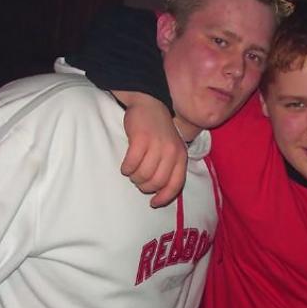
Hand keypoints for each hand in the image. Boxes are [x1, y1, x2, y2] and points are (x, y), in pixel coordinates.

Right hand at [117, 91, 186, 207]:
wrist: (149, 104)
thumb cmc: (159, 132)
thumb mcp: (172, 149)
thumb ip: (170, 168)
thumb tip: (161, 193)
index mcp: (181, 156)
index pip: (175, 184)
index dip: (164, 197)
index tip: (154, 203)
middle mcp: (171, 152)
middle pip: (157, 182)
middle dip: (145, 187)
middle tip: (139, 181)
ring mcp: (156, 145)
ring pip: (143, 174)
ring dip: (135, 178)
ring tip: (132, 172)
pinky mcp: (140, 139)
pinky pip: (131, 163)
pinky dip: (127, 168)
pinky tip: (126, 166)